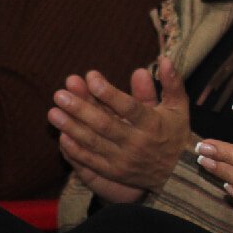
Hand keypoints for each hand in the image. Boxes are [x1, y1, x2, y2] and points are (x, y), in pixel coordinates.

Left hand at [47, 56, 191, 196]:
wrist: (177, 174)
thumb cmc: (176, 133)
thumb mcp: (179, 107)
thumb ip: (172, 82)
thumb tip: (165, 58)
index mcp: (152, 123)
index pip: (129, 107)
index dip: (109, 93)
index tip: (91, 77)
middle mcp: (137, 142)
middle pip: (105, 124)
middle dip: (80, 109)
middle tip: (60, 94)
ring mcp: (123, 159)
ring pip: (94, 142)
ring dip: (71, 127)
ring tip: (53, 112)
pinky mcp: (114, 172)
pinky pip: (91, 160)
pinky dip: (75, 149)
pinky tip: (61, 136)